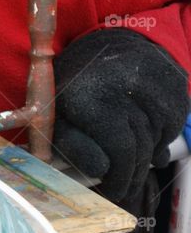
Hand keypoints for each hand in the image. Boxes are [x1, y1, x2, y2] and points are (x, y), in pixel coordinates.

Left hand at [53, 28, 189, 201]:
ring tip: (128, 162)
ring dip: (142, 158)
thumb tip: (95, 173)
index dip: (117, 179)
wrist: (111, 40)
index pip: (118, 151)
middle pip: (138, 151)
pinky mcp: (175, 87)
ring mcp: (156, 87)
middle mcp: (126, 87)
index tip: (112, 191)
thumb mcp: (57, 107)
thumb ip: (68, 141)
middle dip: (129, 175)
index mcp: (89, 94)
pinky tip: (142, 134)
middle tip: (122, 188)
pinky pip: (170, 129)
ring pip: (155, 143)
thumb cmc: (77, 81)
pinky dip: (158, 140)